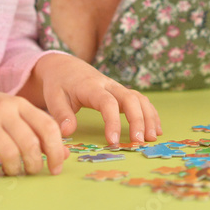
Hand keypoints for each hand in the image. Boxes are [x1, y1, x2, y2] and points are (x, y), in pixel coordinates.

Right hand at [0, 84, 67, 177]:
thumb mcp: (13, 112)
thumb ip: (37, 130)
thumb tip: (63, 155)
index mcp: (20, 104)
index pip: (48, 127)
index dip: (56, 151)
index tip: (56, 168)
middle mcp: (4, 110)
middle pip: (30, 143)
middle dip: (35, 164)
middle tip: (31, 172)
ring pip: (10, 153)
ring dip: (15, 170)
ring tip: (13, 172)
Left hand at [29, 53, 160, 145]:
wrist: (66, 67)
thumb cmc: (59, 84)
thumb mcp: (53, 97)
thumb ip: (61, 114)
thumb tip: (67, 132)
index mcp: (91, 87)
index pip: (107, 103)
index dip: (112, 122)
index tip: (113, 142)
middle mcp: (109, 85)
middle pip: (130, 99)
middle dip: (138, 120)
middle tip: (139, 142)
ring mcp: (118, 88)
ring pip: (139, 98)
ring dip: (148, 117)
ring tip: (152, 138)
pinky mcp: (122, 92)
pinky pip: (141, 100)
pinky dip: (151, 113)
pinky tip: (155, 128)